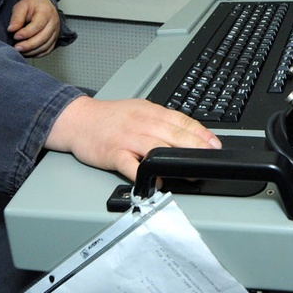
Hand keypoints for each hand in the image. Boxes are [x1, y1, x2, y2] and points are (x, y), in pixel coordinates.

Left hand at [8, 0, 60, 56]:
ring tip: (20, 50)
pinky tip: (28, 52)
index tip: (15, 36)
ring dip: (32, 51)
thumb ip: (16, 18)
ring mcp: (55, 32)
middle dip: (29, 45)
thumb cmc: (33, 5)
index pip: (38, 25)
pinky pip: (47, 50)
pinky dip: (37, 53)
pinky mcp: (54, 39)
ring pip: (46, 46)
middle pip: (43, 38)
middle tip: (17, 47)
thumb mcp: (22, 6)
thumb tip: (11, 29)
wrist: (43, 4)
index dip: (26, 33)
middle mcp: (54, 22)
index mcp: (46, 12)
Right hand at [45, 96, 222, 180]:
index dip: (200, 133)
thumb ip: (161, 122)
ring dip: (175, 160)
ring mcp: (127, 138)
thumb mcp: (139, 111)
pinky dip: (143, 173)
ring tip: (190, 171)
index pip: (181, 120)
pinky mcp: (112, 152)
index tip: (214, 144)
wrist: (77, 119)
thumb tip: (188, 135)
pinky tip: (154, 181)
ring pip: (156, 147)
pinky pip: (130, 164)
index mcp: (150, 111)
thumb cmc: (110, 117)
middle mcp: (141, 123)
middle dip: (195, 146)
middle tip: (209, 158)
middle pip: (173, 134)